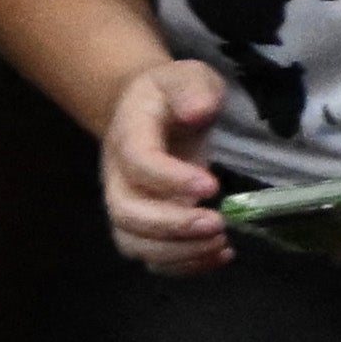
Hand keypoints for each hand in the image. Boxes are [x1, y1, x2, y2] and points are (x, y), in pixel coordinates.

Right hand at [97, 59, 235, 277]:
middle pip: (127, 213)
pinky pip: (150, 257)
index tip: (211, 185)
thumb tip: (198, 111)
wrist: (151, 111)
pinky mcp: (144, 225)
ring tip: (221, 245)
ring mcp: (128, 204)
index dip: (168, 179)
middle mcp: (118, 177)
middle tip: (218, 225)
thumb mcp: (187, 75)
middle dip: (172, 226)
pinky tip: (219, 257)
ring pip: (134, 243)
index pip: (137, 162)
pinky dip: (182, 266)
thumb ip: (193, 88)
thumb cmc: (173, 94)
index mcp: (128, 136)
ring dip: (177, 253)